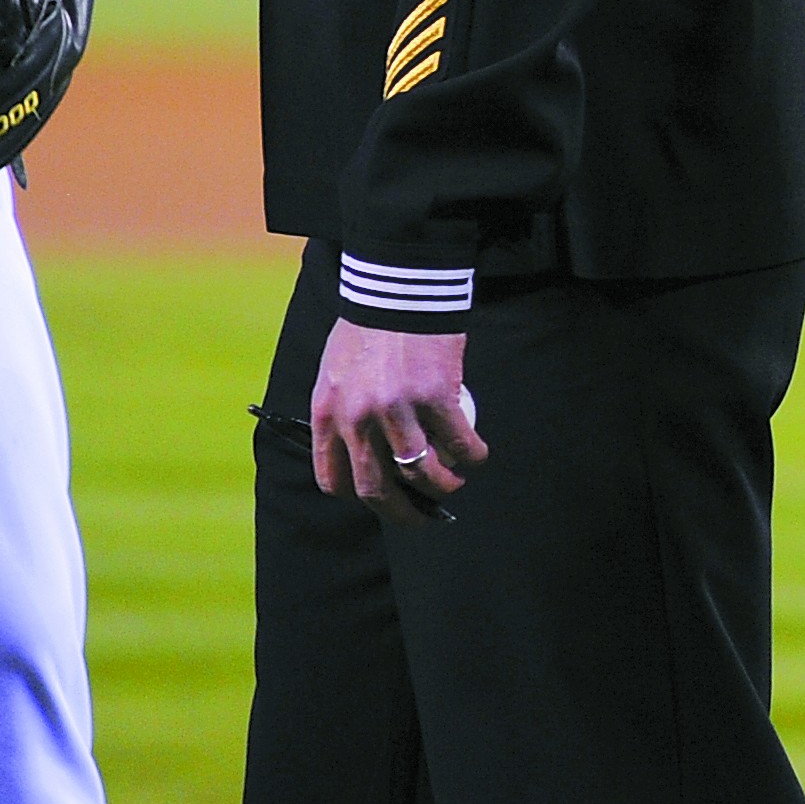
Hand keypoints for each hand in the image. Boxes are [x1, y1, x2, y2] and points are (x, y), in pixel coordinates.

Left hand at [313, 321, 486, 524]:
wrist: (398, 287)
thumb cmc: (368, 325)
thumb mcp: (336, 372)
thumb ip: (344, 411)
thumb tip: (361, 448)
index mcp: (327, 414)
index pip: (334, 479)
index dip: (359, 496)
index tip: (381, 497)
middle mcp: (358, 419)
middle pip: (376, 489)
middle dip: (402, 512)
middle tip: (421, 515)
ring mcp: (397, 410)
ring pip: (422, 473)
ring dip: (442, 486)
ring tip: (454, 482)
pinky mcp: (436, 396)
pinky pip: (458, 442)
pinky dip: (471, 455)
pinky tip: (476, 454)